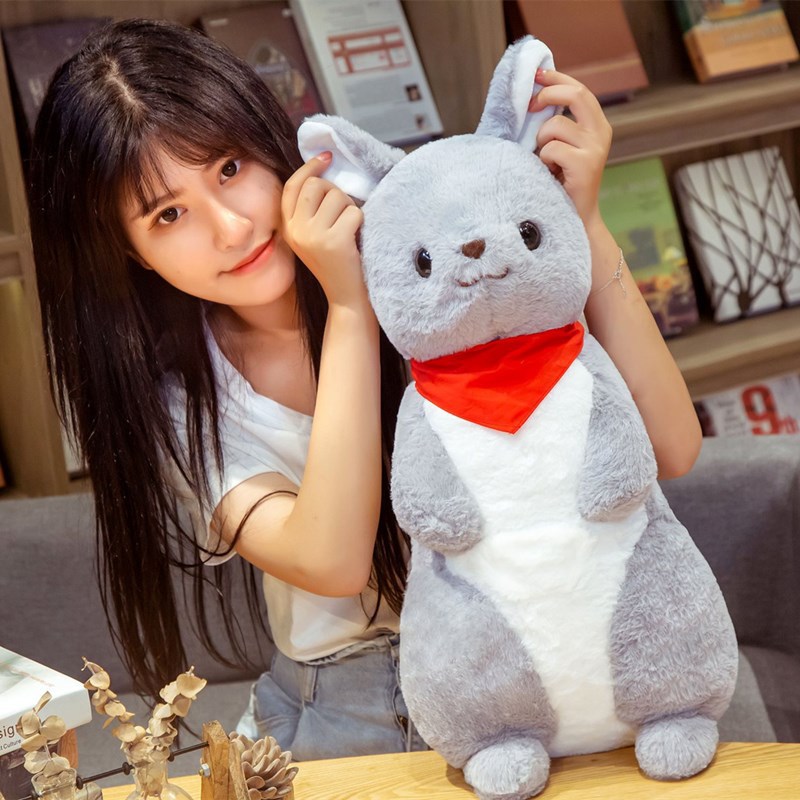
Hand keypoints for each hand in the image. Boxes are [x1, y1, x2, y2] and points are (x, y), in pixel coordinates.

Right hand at [281, 152, 365, 305]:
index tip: (326, 158)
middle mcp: (296, 231)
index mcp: (288, 228)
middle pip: (316, 185)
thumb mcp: (313, 237)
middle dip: (336, 192)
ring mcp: (313, 236)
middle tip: (343, 213)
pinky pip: (354, 211)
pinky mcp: (334, 241)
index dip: (309, 168)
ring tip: (350, 230)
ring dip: (350, 208)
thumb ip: (311, 210)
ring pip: (337, 196)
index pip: (292, 186)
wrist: (346, 299)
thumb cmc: (336, 264)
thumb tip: (322, 172)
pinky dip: (361, 221)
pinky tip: (357, 239)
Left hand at [529, 69, 611, 228]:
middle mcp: (601, 133)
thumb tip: (533, 98)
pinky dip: (542, 161)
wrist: (576, 219)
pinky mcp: (585, 164)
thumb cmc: (560, 183)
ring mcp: (595, 148)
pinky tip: (549, 174)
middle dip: (548, 95)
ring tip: (546, 162)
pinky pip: (551, 149)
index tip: (536, 76)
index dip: (556, 79)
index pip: (579, 90)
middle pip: (576, 95)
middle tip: (530, 106)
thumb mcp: (561, 148)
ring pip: (555, 126)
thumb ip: (556, 125)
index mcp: (597, 125)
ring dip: (541, 143)